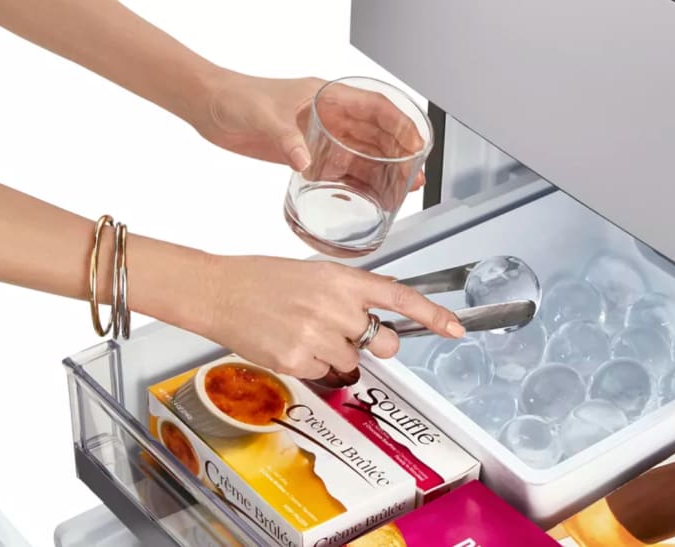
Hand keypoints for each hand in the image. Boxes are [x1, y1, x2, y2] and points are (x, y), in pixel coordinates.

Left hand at [194, 71, 425, 189]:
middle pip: (377, 133)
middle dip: (400, 153)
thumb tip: (305, 161)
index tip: (418, 143)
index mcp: (328, 96)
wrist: (209, 107)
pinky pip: (342, 167)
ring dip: (384, 170)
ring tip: (401, 189)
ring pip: (364, 152)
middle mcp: (330, 115)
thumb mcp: (264, 117)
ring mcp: (321, 135)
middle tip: (414, 176)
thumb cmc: (235, 98)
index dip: (401, 124)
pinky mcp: (309, 152)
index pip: (377, 107)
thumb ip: (286, 139)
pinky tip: (367, 195)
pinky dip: (358, 180)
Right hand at [200, 255, 462, 378]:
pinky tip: (289, 343)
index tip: (455, 328)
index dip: (432, 315)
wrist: (219, 292)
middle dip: (373, 342)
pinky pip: (324, 373)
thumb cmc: (262, 279)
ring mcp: (317, 335)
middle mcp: (335, 306)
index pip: (399, 297)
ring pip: (352, 361)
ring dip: (335, 353)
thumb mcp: (314, 273)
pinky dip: (311, 364)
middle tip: (343, 331)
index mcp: (342, 279)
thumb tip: (380, 308)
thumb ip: (351, 292)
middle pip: (383, 340)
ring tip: (302, 330)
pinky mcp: (297, 360)